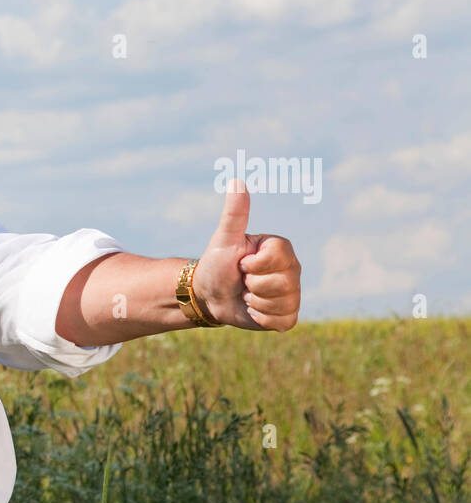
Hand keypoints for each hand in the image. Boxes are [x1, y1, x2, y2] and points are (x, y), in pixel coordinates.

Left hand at [191, 179, 301, 330]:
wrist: (209, 295)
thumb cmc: (216, 264)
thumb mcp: (224, 239)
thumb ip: (234, 214)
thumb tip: (237, 181)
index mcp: (281, 248)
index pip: (277, 258)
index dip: (252, 265)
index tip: (241, 263)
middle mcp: (293, 269)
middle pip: (282, 283)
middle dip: (253, 285)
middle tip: (243, 281)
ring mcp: (292, 293)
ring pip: (282, 303)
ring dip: (256, 303)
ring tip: (247, 295)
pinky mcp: (287, 315)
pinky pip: (282, 321)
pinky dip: (262, 318)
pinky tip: (253, 310)